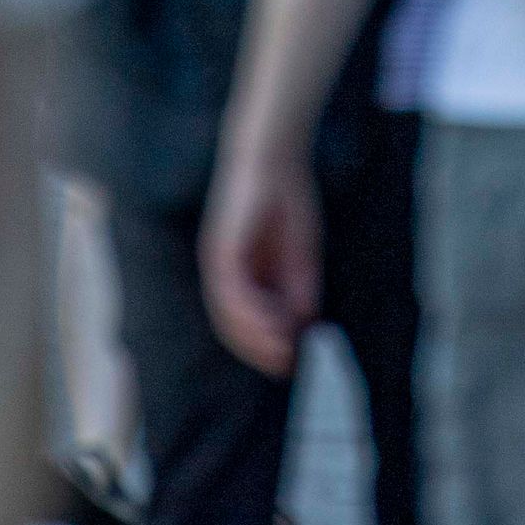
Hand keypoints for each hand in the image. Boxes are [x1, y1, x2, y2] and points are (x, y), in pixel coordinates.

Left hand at [200, 151, 322, 377]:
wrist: (276, 159)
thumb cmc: (288, 200)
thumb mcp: (300, 254)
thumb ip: (299, 288)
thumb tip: (305, 324)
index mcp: (242, 274)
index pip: (246, 321)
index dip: (267, 345)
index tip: (291, 362)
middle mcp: (225, 273)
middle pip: (234, 324)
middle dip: (260, 348)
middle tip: (286, 365)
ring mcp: (219, 262)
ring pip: (229, 313)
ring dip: (255, 337)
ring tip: (282, 351)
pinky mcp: (220, 250)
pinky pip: (230, 291)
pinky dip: (250, 312)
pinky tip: (273, 324)